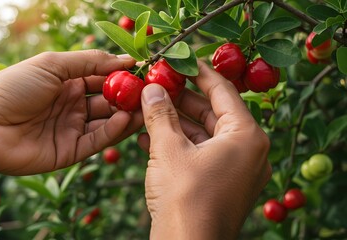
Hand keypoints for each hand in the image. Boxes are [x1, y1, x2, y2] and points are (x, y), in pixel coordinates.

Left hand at [0, 50, 142, 174]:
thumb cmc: (13, 88)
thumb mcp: (52, 64)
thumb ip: (90, 62)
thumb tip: (125, 60)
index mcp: (67, 82)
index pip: (103, 78)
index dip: (123, 76)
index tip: (146, 72)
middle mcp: (73, 105)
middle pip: (109, 101)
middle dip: (130, 96)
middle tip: (153, 93)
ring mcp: (73, 128)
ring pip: (108, 121)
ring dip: (127, 114)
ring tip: (147, 107)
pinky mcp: (72, 151)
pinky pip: (98, 140)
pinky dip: (113, 131)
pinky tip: (126, 119)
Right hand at [138, 61, 270, 238]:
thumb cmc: (185, 197)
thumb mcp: (169, 150)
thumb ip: (160, 114)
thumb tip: (151, 88)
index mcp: (246, 136)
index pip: (223, 91)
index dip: (199, 72)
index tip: (180, 59)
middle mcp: (247, 151)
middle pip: (213, 112)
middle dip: (182, 99)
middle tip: (158, 84)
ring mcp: (235, 170)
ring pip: (203, 135)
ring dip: (174, 122)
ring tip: (148, 108)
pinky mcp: (220, 184)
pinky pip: (200, 154)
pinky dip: (177, 144)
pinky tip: (147, 138)